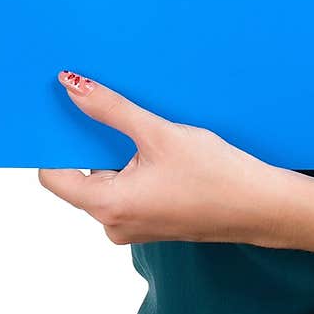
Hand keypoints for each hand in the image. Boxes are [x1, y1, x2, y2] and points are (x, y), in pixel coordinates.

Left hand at [38, 70, 291, 247]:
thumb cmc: (214, 174)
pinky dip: (133, 169)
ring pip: (105, 183)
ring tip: (145, 134)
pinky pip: (125, 192)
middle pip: (79, 177)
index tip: (64, 115)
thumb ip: (110, 108)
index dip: (54, 143)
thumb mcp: (158, 133)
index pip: (52, 175)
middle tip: (107, 111)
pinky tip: (160, 153)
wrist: (261, 207)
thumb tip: (71, 85)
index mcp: (107, 206)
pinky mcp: (149, 223)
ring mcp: (131, 227)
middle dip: (90, 143)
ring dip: (116, 155)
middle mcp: (112, 224)